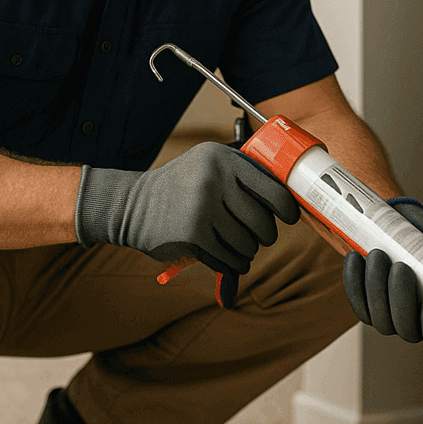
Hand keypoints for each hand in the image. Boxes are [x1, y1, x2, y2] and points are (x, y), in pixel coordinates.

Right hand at [74, 141, 299, 275]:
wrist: (132, 205)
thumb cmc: (179, 187)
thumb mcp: (207, 165)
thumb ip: (242, 175)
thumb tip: (287, 199)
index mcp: (223, 159)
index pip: (273, 189)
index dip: (287, 208)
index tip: (289, 217)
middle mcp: (214, 179)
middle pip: (263, 221)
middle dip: (264, 235)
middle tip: (258, 237)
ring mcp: (202, 208)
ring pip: (248, 244)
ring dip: (246, 252)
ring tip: (235, 246)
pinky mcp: (193, 235)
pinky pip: (230, 259)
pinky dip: (233, 264)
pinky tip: (227, 259)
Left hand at [342, 200, 422, 350]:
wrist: (395, 225)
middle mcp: (415, 324)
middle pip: (406, 329)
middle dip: (401, 299)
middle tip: (401, 267)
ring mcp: (388, 318)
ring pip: (379, 318)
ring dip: (376, 287)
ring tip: (378, 255)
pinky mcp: (366, 306)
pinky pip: (358, 303)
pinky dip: (354, 282)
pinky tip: (356, 259)